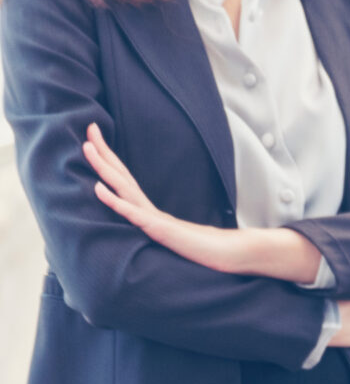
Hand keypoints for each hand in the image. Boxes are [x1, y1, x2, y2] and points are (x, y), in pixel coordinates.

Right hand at [83, 124, 323, 281]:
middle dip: (103, 154)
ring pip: (121, 190)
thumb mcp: (179, 226)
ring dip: (103, 170)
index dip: (111, 156)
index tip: (98, 133)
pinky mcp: (157, 230)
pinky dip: (114, 201)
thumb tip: (157, 213)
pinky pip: (132, 213)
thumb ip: (163, 220)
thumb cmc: (204, 243)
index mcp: (148, 210)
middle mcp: (145, 213)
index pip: (125, 178)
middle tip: (89, 128)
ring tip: (88, 149)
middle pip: (119, 178)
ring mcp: (150, 221)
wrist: (226, 256)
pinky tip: (100, 189)